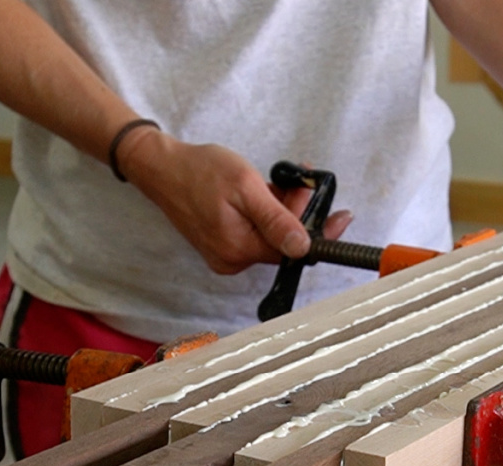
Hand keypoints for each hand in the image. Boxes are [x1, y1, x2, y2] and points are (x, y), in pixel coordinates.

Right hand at [117, 127, 351, 274]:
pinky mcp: (220, 243)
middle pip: (281, 242)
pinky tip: (263, 191)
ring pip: (269, 235)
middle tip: (299, 181)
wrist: (160, 167)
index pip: (292, 249)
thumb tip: (303, 247)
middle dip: (296, 213)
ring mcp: (225, 254)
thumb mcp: (245, 187)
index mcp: (238, 249)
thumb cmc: (200, 170)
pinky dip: (264, 213)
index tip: (342, 217)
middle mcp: (232, 260)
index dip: (319, 232)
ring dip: (281, 209)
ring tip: (280, 181)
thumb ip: (276, 219)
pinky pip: (253, 232)